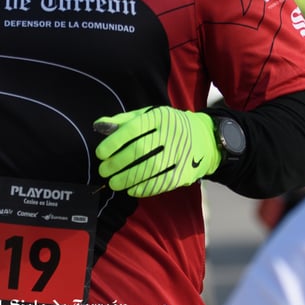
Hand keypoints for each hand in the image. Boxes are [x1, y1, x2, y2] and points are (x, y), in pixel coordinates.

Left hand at [94, 107, 219, 196]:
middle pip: (139, 151)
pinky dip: (143, 188)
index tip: (100, 153)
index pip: (132, 129)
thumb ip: (123, 121)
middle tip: (103, 170)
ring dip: (127, 179)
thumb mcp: (148, 115)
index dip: (113, 142)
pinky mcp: (185, 172)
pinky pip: (161, 183)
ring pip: (149, 169)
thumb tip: (98, 126)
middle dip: (117, 163)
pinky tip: (131, 189)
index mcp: (159, 117)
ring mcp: (179, 154)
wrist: (206, 139)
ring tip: (113, 183)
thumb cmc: (168, 125)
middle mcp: (171, 134)